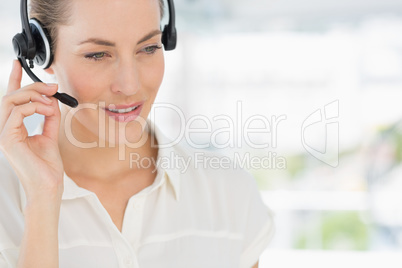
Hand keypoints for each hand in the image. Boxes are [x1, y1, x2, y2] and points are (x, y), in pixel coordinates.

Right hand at [0, 60, 63, 203]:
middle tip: (53, 87)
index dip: (13, 79)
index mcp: (12, 127)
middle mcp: (4, 129)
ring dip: (35, 96)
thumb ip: (49, 117)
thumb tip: (52, 100)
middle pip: (11, 96)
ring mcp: (3, 134)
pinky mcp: (7, 138)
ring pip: (11, 100)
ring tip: (52, 101)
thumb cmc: (47, 165)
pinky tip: (48, 111)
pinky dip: (35, 107)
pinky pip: (17, 112)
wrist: (48, 185)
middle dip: (33, 86)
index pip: (10, 99)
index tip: (19, 63)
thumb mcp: (50, 134)